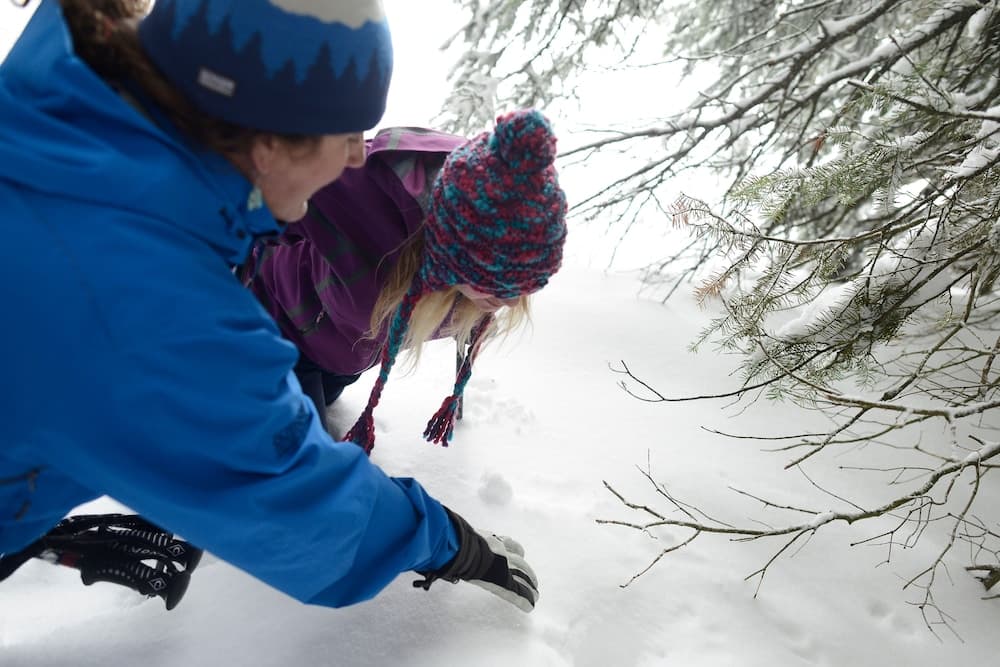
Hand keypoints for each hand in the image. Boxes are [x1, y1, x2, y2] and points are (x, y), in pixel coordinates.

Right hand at [413, 507, 538, 611]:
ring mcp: (503, 565)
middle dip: (526, 570)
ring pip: (523, 576)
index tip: (518, 553)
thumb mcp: (454, 534)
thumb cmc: (451, 539)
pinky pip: (517, 592)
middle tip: (533, 579)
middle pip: (520, 561)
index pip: (509, 544)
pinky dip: (524, 599)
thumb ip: (451, 535)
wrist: (459, 546)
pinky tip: (530, 606)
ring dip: (530, 585)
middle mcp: (501, 551)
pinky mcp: (502, 580)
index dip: (515, 550)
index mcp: (490, 540)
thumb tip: (435, 530)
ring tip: (536, 593)